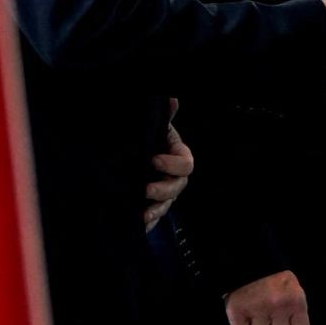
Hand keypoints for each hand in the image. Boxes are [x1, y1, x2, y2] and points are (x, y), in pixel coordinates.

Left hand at [143, 98, 192, 230]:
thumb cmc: (153, 140)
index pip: (185, 163)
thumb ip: (166, 116)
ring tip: (143, 214)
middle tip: (145, 189)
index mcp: (179, 156)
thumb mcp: (158, 128)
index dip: (172, 164)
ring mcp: (166, 192)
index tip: (153, 159)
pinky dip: (149, 222)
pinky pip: (155, 216)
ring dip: (157, 210)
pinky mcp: (154, 204)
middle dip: (163, 190)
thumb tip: (172, 98)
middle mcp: (175, 176)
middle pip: (178, 187)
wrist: (140, 154)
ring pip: (168, 204)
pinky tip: (140, 226)